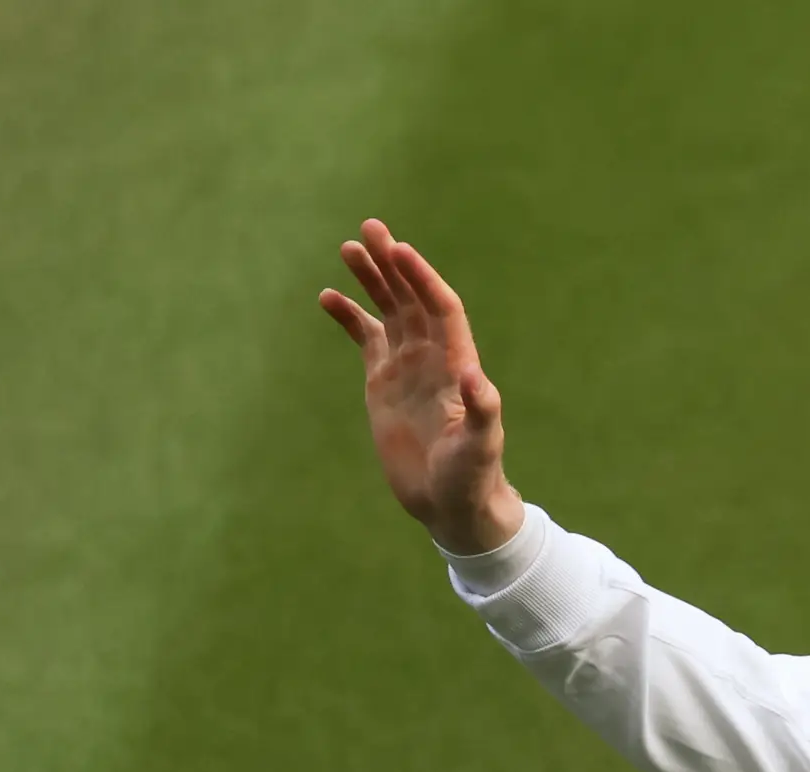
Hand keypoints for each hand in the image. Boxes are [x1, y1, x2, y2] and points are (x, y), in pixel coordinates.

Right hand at [318, 218, 522, 554]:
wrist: (450, 504)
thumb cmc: (472, 477)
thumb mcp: (480, 446)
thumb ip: (481, 411)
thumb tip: (474, 375)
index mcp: (457, 364)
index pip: (440, 308)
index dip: (421, 278)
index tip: (399, 250)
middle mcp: (432, 358)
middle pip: (411, 298)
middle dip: (392, 264)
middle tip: (369, 229)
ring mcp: (407, 367)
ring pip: (388, 310)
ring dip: (371, 279)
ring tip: (349, 248)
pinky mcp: (383, 383)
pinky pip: (365, 338)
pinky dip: (349, 316)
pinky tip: (328, 296)